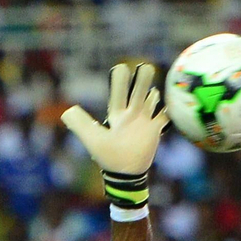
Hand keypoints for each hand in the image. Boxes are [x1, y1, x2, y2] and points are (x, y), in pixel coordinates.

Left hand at [61, 62, 166, 176]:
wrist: (125, 174)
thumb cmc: (108, 157)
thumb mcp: (93, 139)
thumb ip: (80, 124)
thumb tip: (66, 112)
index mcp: (117, 115)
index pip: (118, 93)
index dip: (119, 81)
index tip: (121, 67)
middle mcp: (131, 115)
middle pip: (137, 93)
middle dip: (141, 80)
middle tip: (145, 66)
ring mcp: (144, 122)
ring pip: (150, 101)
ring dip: (153, 93)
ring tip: (157, 85)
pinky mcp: (154, 131)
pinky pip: (164, 117)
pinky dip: (169, 110)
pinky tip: (174, 102)